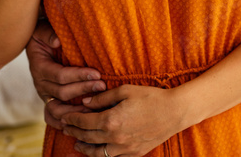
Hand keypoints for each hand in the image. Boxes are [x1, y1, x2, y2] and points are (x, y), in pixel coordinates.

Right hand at [25, 20, 104, 129]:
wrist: (36, 44)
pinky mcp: (49, 101)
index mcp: (39, 67)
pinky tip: (81, 120)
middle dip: (84, 90)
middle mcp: (40, 84)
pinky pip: (53, 117)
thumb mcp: (42, 30)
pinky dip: (64, 122)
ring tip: (96, 105)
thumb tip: (58, 41)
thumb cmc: (42, 36)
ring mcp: (44, 95)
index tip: (96, 73)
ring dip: (77, 109)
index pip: (60, 76)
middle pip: (62, 93)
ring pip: (58, 109)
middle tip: (102, 85)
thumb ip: (48, 34)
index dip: (78, 76)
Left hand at [61, 85, 185, 155]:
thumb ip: (102, 98)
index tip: (65, 116)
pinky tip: (98, 150)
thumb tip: (86, 102)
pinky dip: (101, 154)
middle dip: (74, 132)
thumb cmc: (151, 97)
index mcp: (111, 120)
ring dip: (84, 148)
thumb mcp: (125, 90)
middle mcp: (115, 137)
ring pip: (97, 152)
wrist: (174, 112)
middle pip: (88, 137)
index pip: (84, 122)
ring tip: (77, 143)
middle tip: (66, 128)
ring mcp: (125, 148)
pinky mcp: (134, 153)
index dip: (72, 119)